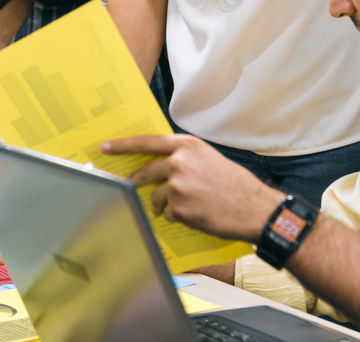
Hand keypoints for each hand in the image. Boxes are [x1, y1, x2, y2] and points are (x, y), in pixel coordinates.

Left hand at [100, 134, 281, 241]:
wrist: (254, 208)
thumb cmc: (235, 185)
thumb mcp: (209, 159)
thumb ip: (185, 158)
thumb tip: (161, 165)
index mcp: (187, 146)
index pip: (147, 142)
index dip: (123, 145)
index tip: (105, 147)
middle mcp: (179, 161)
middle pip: (145, 172)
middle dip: (136, 182)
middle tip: (130, 187)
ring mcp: (177, 185)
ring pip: (156, 196)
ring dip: (164, 204)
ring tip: (187, 206)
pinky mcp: (178, 207)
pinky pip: (168, 213)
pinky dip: (178, 216)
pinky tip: (197, 214)